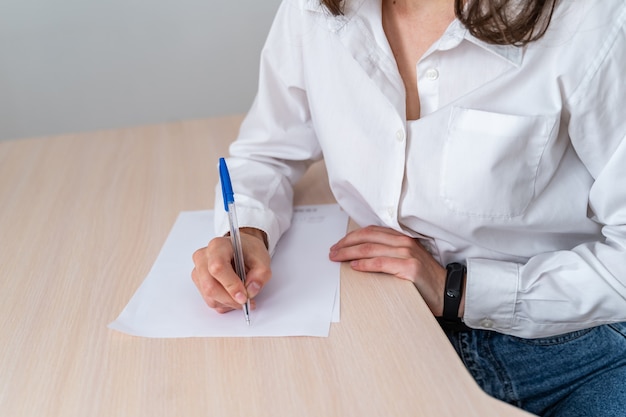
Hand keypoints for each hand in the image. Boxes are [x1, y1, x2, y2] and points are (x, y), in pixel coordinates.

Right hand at [192, 228, 270, 313]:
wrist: (241, 250)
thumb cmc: (248, 251)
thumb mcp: (262, 259)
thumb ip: (260, 275)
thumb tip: (250, 291)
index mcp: (218, 246)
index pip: (218, 268)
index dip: (231, 285)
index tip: (243, 296)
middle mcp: (203, 257)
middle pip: (210, 286)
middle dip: (230, 299)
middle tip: (246, 301)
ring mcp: (199, 270)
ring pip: (209, 297)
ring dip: (228, 302)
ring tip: (242, 296)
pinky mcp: (199, 282)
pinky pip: (210, 300)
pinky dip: (224, 303)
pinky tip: (234, 295)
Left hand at [328, 225, 449, 315]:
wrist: (448, 292)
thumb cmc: (424, 279)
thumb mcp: (406, 259)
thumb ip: (388, 253)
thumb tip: (360, 256)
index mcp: (402, 238)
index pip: (371, 231)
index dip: (351, 237)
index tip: (338, 244)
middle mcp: (404, 242)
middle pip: (367, 237)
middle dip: (345, 243)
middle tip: (332, 251)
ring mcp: (407, 253)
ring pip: (370, 248)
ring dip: (349, 253)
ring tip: (336, 258)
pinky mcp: (409, 268)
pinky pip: (380, 263)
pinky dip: (364, 264)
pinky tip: (354, 267)